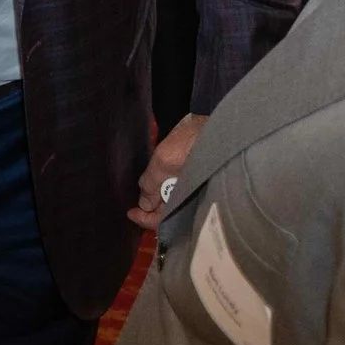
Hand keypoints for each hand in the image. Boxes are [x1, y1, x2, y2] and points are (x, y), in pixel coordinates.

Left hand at [130, 112, 208, 229]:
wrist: (214, 124)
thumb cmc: (189, 143)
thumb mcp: (164, 161)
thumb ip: (151, 185)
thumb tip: (144, 204)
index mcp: (182, 199)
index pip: (160, 220)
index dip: (143, 218)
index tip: (130, 212)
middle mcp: (189, 198)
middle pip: (167, 213)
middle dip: (151, 211)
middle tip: (136, 206)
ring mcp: (193, 188)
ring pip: (172, 200)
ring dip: (158, 198)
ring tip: (144, 194)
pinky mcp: (196, 177)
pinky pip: (177, 188)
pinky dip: (166, 188)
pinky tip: (158, 182)